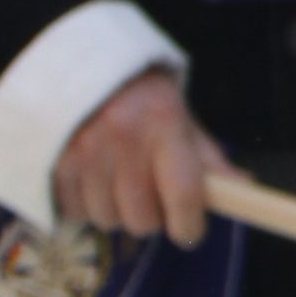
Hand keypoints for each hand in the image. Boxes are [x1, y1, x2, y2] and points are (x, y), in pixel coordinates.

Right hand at [48, 68, 227, 250]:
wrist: (77, 66)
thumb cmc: (140, 99)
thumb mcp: (178, 118)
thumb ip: (206, 158)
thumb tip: (243, 189)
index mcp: (163, 122)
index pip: (184, 194)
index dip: (189, 225)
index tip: (189, 231)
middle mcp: (121, 137)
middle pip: (142, 219)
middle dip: (150, 216)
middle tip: (148, 195)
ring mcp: (81, 151)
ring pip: (107, 219)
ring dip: (115, 211)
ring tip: (115, 183)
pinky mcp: (52, 162)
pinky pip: (74, 212)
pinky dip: (84, 206)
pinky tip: (89, 181)